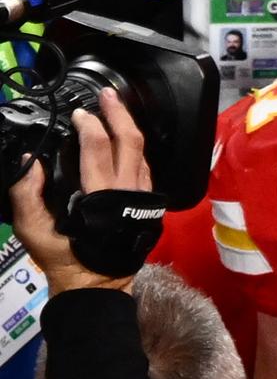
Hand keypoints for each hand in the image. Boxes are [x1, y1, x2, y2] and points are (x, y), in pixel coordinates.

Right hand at [10, 88, 150, 294]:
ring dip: (128, 127)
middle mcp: (127, 189)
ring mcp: (142, 194)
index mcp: (101, 194)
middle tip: (107, 94)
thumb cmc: (66, 258)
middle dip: (119, 113)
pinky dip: (134, 148)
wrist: (98, 283)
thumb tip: (28, 162)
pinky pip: (145, 166)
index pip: (98, 146)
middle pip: (130, 140)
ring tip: (115, 109)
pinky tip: (124, 139)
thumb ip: (26, 195)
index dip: (88, 124)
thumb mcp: (34, 231)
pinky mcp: (147, 201)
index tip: (78, 113)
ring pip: (142, 151)